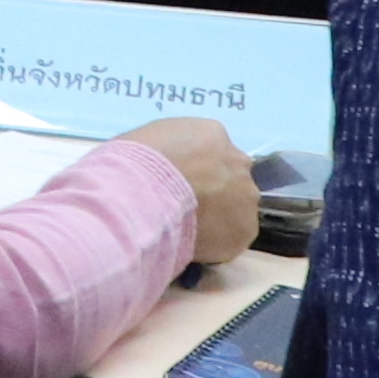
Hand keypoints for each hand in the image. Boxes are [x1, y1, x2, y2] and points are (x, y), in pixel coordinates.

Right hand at [128, 116, 260, 270]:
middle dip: (214, 191)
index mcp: (212, 133)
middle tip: (185, 206)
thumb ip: (171, 150)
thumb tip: (169, 166)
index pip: (213, 152)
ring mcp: (246, 197)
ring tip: (186, 229)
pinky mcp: (243, 231)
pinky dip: (215, 243)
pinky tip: (192, 244)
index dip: (197, 170)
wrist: (138, 198)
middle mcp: (238, 161)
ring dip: (218, 217)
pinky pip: (231, 238)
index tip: (180, 182)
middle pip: (232, 178)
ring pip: (237, 209)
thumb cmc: (132, 164)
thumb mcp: (149, 139)